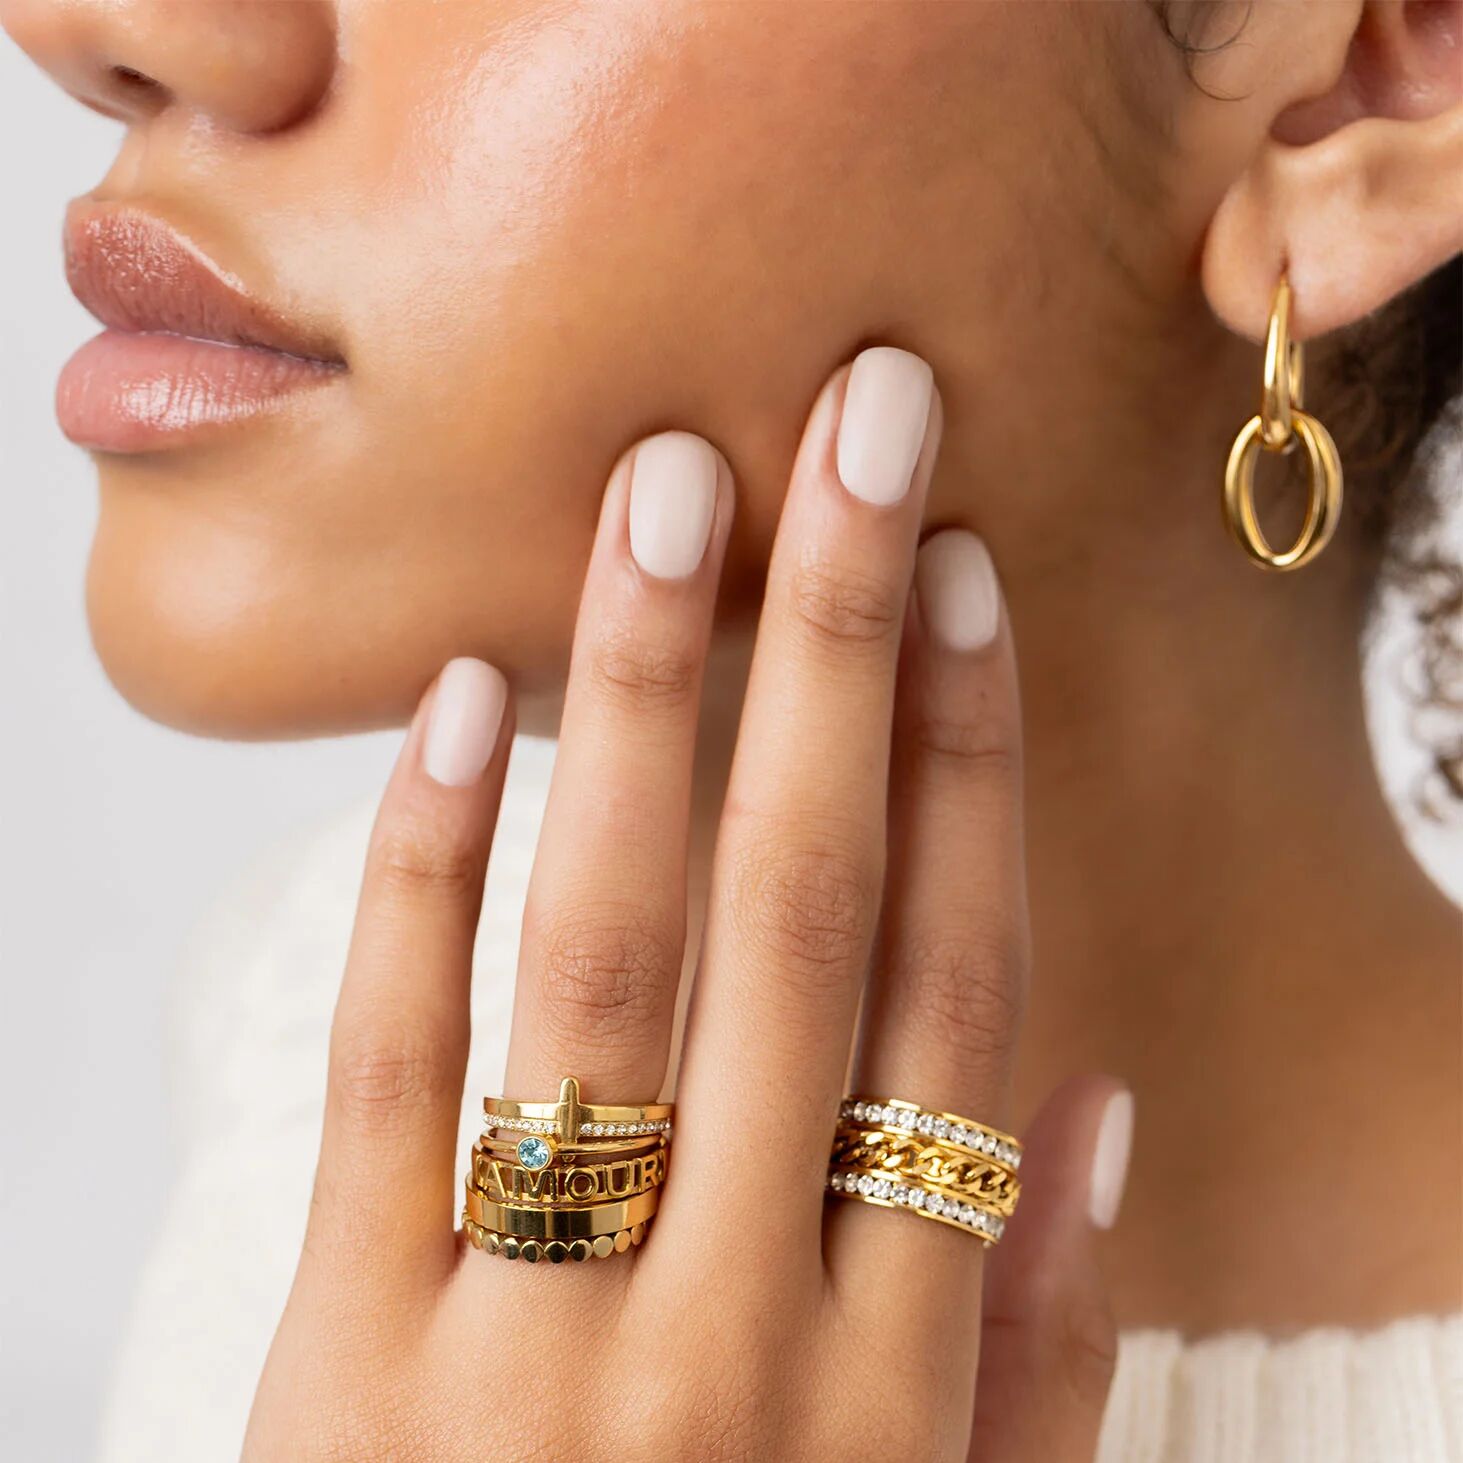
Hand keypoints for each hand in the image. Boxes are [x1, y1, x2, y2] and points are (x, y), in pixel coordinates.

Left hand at [244, 348, 1130, 1460]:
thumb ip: (1034, 1361)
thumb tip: (1098, 1117)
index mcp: (892, 1373)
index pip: (951, 989)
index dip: (968, 763)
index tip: (962, 583)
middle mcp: (731, 1319)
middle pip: (804, 913)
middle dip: (838, 646)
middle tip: (852, 431)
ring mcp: (524, 1331)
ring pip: (609, 951)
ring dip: (648, 702)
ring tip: (665, 497)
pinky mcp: (341, 1351)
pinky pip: (389, 1070)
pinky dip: (422, 873)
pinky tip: (454, 705)